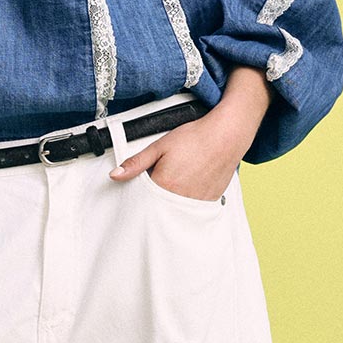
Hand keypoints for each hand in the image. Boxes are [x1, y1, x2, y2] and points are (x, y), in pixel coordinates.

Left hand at [110, 70, 269, 199]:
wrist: (226, 135)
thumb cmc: (195, 137)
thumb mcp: (159, 146)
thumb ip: (136, 163)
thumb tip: (115, 175)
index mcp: (164, 185)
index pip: (143, 198)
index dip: (143, 189)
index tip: (147, 180)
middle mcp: (180, 198)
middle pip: (160, 205)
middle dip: (158, 194)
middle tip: (169, 174)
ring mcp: (196, 201)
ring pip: (176, 208)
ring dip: (174, 197)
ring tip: (182, 176)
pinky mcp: (210, 200)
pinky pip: (193, 206)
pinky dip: (189, 198)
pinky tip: (193, 182)